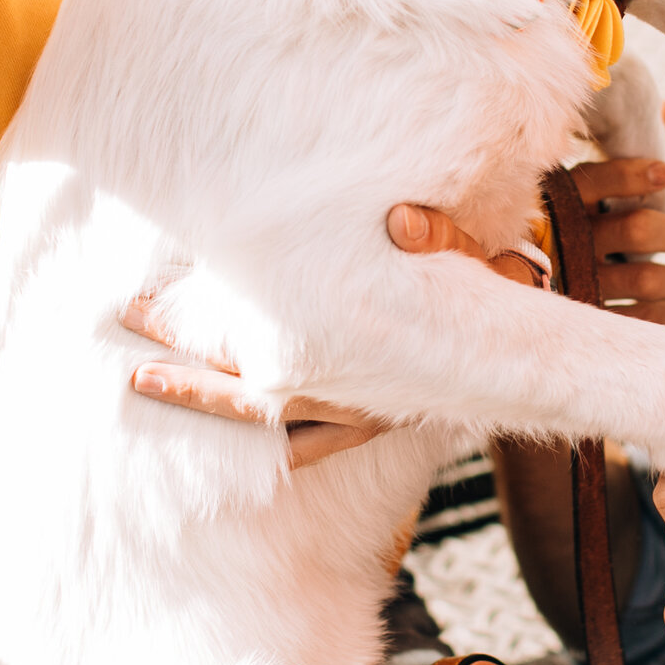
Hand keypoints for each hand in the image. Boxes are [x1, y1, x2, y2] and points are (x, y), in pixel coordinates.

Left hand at [120, 203, 546, 461]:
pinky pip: (312, 444)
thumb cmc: (498, 295)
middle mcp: (342, 387)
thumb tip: (404, 220)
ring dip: (204, 398)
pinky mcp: (375, 424)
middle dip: (179, 352)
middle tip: (124, 326)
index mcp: (345, 343)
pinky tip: (247, 441)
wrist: (539, 360)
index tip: (141, 298)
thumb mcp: (471, 254)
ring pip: (263, 415)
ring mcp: (355, 412)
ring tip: (144, 386)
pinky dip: (273, 441)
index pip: (250, 330)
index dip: (193, 316)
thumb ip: (435, 237)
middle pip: (240, 374)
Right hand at [553, 156, 664, 325]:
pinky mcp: (587, 315)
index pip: (597, 182)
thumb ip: (624, 155)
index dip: (631, 178)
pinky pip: (643, 318)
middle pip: (637, 231)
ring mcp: (577, 281)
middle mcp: (567, 240)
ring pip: (646, 280)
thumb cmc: (553, 228)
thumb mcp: (572, 188)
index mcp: (560, 201)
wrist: (506, 296)